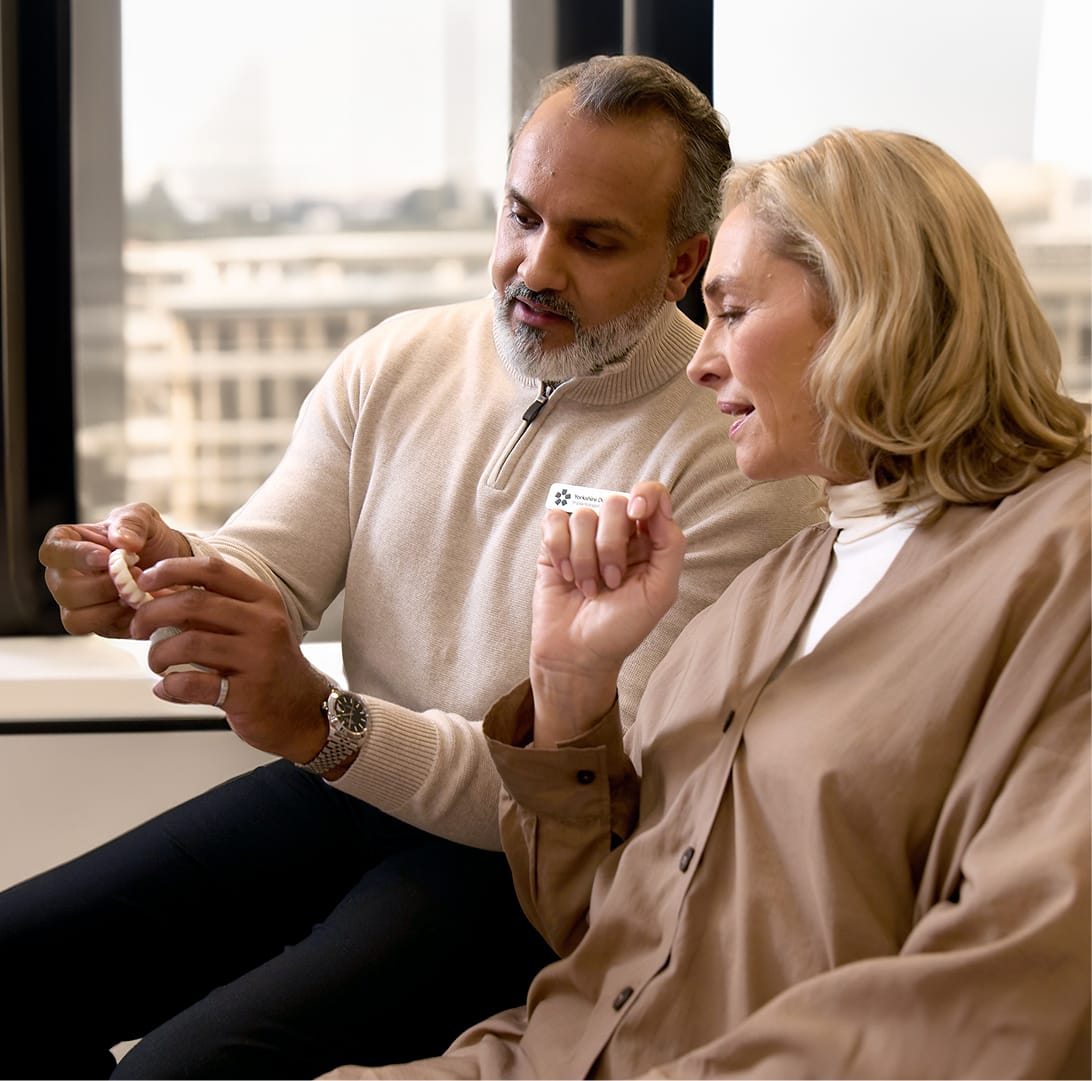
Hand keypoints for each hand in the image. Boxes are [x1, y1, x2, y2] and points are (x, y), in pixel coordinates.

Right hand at [38, 503, 192, 636]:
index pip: (52, 551)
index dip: (75, 555)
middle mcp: (64, 576)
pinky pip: (98, 629)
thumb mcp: (145, 519)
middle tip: (133, 574)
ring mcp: (78, 604)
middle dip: (100, 585)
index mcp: (68, 544)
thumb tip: (122, 541)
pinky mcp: (97, 624)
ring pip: (74, 617)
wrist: (171, 567)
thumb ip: (132, 522)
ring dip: (109, 606)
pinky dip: (121, 620)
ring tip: (137, 592)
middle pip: (62, 589)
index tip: (106, 556)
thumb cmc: (149, 539)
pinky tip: (139, 606)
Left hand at [131, 555, 331, 762]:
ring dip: (158, 654)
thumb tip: (157, 593)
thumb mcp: (251, 626)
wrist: (302, 709)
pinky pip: (193, 684)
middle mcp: (265, 624)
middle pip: (194, 603)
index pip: (213, 570)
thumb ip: (213, 609)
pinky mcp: (248, 693)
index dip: (172, 570)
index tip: (145, 581)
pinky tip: (168, 688)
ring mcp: (259, 658)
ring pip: (189, 643)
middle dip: (152, 613)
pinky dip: (170, 686)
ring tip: (157, 663)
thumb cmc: (267, 664)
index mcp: (263, 600)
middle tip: (138, 627)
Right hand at [530, 481, 684, 745]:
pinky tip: (566, 576)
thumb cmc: (622, 628)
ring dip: (585, 559)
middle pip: (614, 503)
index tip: (637, 515)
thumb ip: (670, 546)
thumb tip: (658, 507)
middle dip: (611, 546)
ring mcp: (583, 536)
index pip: (651, 495)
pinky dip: (560, 550)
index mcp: (647, 540)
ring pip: (583, 516)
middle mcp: (616, 533)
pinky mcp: (553, 543)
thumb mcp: (660, 592)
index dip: (644, 495)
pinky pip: (554, 521)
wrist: (578, 654)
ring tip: (588, 588)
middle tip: (611, 580)